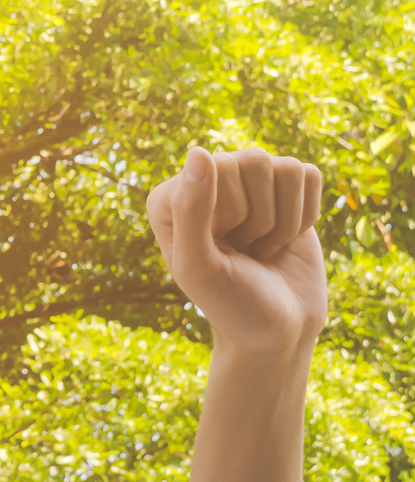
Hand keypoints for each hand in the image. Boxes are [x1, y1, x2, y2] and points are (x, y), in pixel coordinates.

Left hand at [147, 145, 326, 357]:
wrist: (278, 330)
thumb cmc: (232, 305)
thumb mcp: (200, 266)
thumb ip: (190, 210)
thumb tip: (199, 151)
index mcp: (171, 195)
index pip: (219, 165)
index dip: (233, 213)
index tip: (223, 248)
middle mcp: (206, 180)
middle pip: (255, 160)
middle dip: (260, 217)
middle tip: (245, 250)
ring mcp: (246, 183)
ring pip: (287, 168)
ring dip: (284, 219)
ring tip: (262, 246)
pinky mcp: (285, 191)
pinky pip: (310, 175)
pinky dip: (306, 214)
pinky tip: (285, 239)